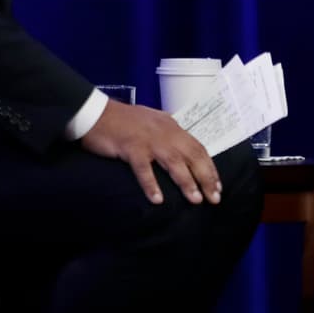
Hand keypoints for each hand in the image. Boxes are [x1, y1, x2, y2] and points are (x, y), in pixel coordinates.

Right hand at [80, 99, 221, 205]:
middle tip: (214, 197)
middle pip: (192, 156)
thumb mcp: (152, 121)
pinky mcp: (130, 147)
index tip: (217, 185)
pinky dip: (151, 184)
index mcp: (171, 126)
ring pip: (174, 162)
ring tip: (195, 200)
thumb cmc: (123, 120)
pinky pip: (143, 169)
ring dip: (187, 182)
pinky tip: (157, 200)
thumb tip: (180, 147)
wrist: (96, 112)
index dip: (209, 167)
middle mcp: (164, 132)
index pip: (197, 148)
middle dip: (206, 178)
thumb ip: (167, 132)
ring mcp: (148, 140)